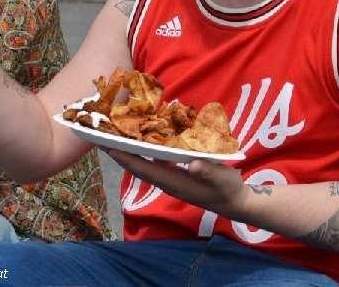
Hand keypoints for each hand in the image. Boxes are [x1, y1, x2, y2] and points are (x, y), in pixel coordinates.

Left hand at [106, 149, 246, 213]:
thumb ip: (208, 171)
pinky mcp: (177, 175)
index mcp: (172, 181)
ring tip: (118, 136)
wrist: (235, 202)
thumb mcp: (221, 178)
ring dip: (131, 151)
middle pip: (137, 166)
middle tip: (103, 136)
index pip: (142, 168)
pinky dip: (147, 151)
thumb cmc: (227, 189)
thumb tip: (193, 164)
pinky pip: (156, 162)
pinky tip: (145, 140)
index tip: (107, 144)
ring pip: (145, 164)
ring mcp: (171, 179)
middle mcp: (167, 181)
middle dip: (120, 152)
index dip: (124, 157)